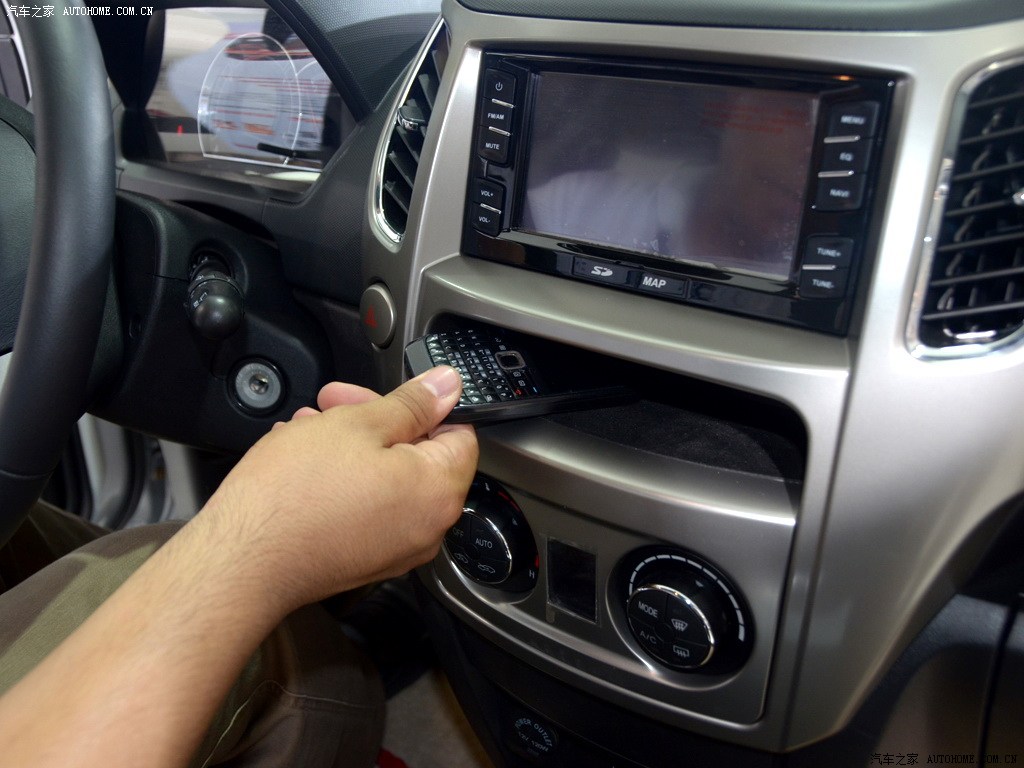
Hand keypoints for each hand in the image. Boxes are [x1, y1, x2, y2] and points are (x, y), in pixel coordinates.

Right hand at [200, 366, 477, 610]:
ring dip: (353, 446)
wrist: (244, 561)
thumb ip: (412, 403)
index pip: (460, 433)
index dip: (423, 405)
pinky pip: (370, 509)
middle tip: (334, 402)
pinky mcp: (366, 560)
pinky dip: (346, 481)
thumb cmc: (295, 494)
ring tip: (308, 428)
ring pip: (388, 480)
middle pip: (420, 456)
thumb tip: (449, 385)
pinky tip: (307, 461)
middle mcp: (428, 528)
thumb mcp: (357, 425)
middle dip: (376, 421)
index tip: (389, 393)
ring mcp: (398, 549)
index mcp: (439, 491)